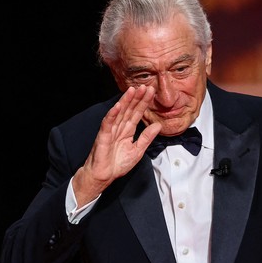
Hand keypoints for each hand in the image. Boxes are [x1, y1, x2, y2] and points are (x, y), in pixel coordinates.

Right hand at [72, 85, 160, 206]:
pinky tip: (117, 106)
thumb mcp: (138, 151)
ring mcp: (111, 131)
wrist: (104, 176)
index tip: (151, 92)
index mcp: (127, 131)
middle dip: (137, 98)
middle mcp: (119, 128)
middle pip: (129, 110)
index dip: (143, 103)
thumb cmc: (117, 165)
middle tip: (145, 86)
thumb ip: (147, 137)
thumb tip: (158, 125)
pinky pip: (108, 123)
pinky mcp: (103, 136)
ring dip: (125, 101)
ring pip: (119, 113)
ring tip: (132, 90)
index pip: (137, 114)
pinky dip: (112, 115)